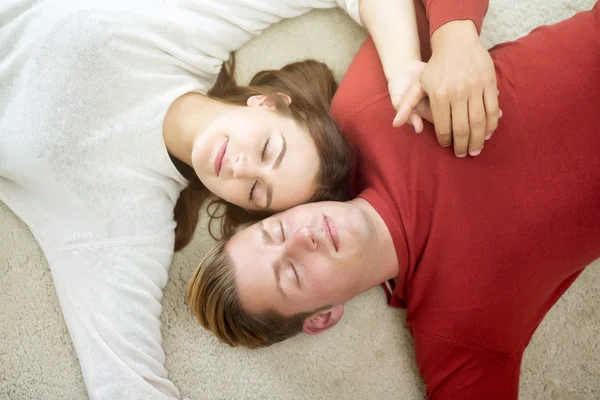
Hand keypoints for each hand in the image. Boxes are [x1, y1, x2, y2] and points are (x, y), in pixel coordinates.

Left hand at [395, 21, 500, 156]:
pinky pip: (492, 110)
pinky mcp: (489, 84)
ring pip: (479, 122)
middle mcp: (457, 93)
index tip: (447, 146)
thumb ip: (406, 105)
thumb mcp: (417, 84)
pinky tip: (487, 134)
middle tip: (462, 154)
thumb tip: (396, 124)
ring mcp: (475, 88)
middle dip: (462, 145)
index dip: (446, 140)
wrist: (456, 41)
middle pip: (462, 129)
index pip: (443, 127)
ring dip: (478, 140)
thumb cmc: (435, 67)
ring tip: (475, 149)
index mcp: (439, 96)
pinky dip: (491, 125)